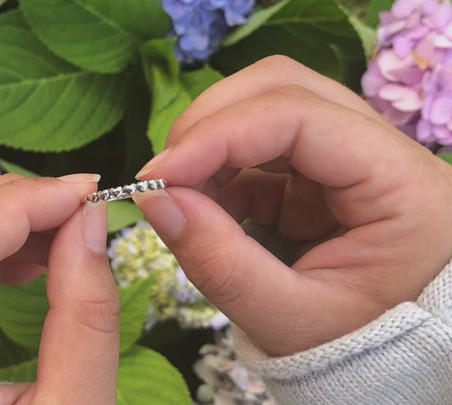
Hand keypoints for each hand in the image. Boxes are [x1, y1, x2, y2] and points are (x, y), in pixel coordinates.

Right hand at [133, 55, 451, 356]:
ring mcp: (349, 154)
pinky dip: (220, 171)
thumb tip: (152, 200)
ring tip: (181, 197)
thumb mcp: (289, 320)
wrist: (392, 360)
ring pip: (267, 106)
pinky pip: (260, 148)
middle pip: (283, 87)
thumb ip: (221, 263)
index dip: (218, 136)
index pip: (300, 115)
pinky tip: (206, 210)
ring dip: (212, 144)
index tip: (157, 177)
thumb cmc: (358, 346)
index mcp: (399, 182)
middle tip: (164, 177)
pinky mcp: (321, 171)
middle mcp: (380, 149)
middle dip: (210, 124)